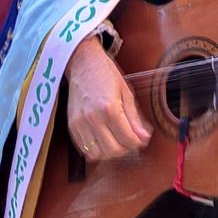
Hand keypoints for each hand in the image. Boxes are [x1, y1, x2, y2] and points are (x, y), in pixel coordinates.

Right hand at [64, 38, 151, 160]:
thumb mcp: (126, 92)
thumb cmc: (106, 74)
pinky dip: (96, 150)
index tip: (142, 139)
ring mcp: (80, 123)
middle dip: (126, 148)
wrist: (83, 63)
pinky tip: (103, 140)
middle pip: (113, 150)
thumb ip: (135, 118)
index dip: (138, 142)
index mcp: (110, 108)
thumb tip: (144, 137)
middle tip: (131, 140)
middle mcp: (93, 118)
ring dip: (110, 152)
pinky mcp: (72, 126)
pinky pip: (84, 149)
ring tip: (117, 141)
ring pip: (98, 154)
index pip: (128, 139)